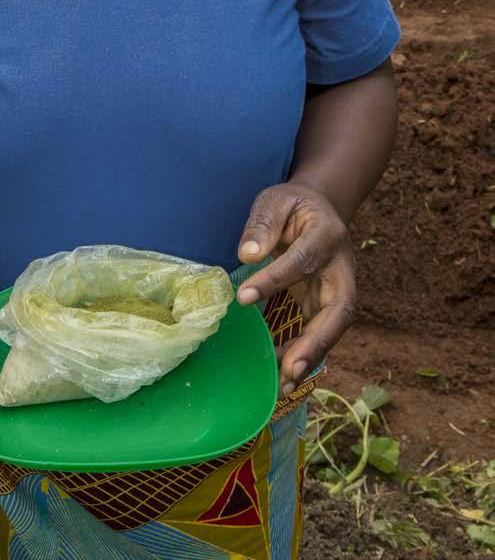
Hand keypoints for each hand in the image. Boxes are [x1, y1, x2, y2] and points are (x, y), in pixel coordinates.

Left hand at [235, 182, 355, 396]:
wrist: (320, 209)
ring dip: (313, 357)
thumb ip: (263, 224)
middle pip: (340, 309)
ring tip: (285, 384)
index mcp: (327, 235)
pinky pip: (320, 333)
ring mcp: (338, 289)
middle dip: (317, 341)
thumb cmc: (293, 205)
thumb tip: (247, 255)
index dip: (274, 280)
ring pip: (333, 329)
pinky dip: (304, 355)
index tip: (243, 298)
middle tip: (290, 369)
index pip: (302, 261)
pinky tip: (281, 375)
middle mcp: (341, 268)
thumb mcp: (275, 200)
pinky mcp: (327, 305)